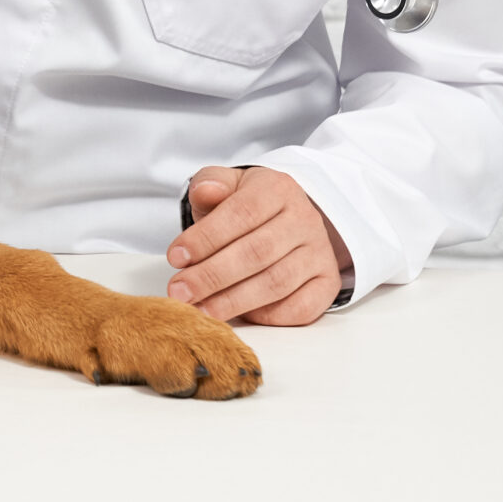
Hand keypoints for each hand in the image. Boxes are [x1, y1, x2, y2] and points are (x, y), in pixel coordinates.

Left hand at [163, 166, 350, 326]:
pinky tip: (238, 316)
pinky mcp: (327, 284)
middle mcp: (305, 220)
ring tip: (200, 311)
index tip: (175, 257)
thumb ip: (210, 184)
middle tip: (179, 292)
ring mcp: (319, 253)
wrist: (288, 219)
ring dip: (233, 301)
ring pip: (276, 283)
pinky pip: (300, 308)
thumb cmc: (247, 206)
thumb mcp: (227, 185)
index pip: (241, 213)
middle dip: (212, 276)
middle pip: (257, 252)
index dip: (206, 238)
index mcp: (278, 189)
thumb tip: (205, 192)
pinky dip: (267, 316)